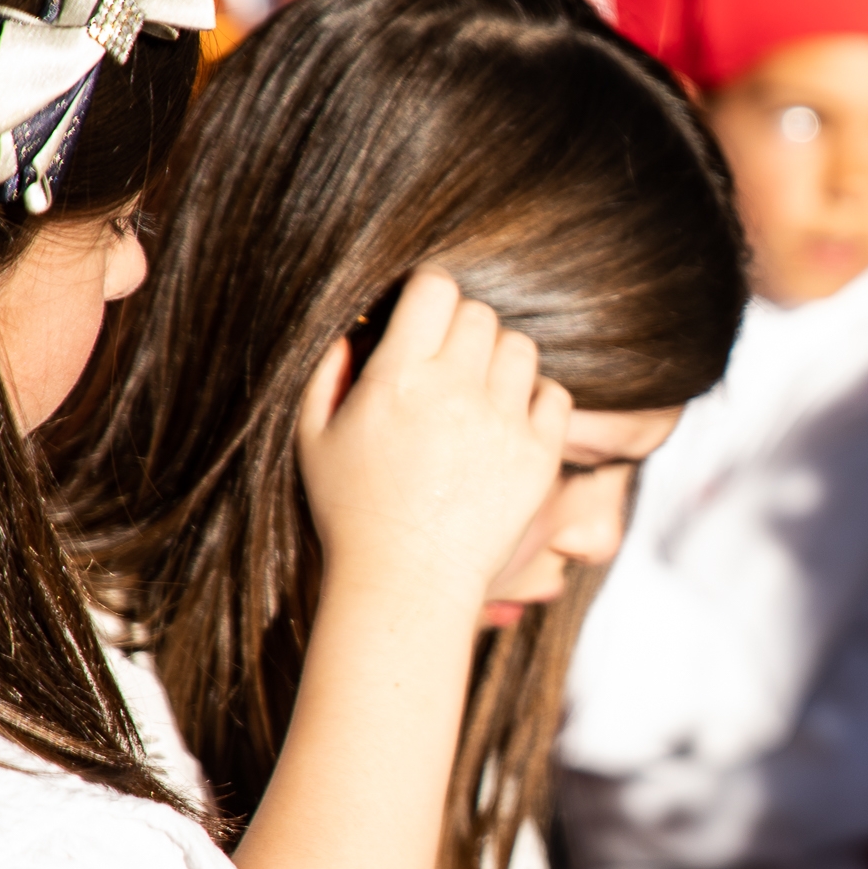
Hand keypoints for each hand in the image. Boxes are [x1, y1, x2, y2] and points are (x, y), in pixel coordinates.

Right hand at [295, 267, 569, 610]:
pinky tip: (507, 419)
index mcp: (399, 379)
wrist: (408, 580)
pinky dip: (535, 398)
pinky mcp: (539, 455)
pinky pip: (554, 394)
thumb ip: (329, 372)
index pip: (436, 288)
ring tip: (477, 391)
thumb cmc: (351, 510)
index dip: (429, 294)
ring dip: (499, 360)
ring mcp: (504, 424)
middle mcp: (457, 393)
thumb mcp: (313, 436)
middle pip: (481, 314)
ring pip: (521, 348)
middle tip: (446, 362)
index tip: (422, 316)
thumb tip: (356, 328)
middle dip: (461, 328)